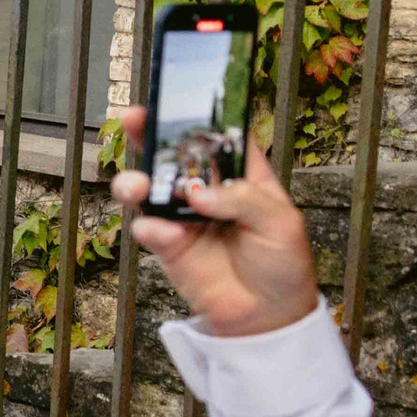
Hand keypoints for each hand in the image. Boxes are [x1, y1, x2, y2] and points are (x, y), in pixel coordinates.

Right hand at [108, 106, 318, 338]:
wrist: (267, 317)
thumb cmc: (283, 264)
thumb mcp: (281, 223)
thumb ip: (242, 200)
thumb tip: (199, 195)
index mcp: (242, 175)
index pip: (219, 135)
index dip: (200, 116)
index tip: (179, 99)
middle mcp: (208, 189)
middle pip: (173, 153)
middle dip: (149, 134)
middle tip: (134, 120)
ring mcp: (184, 216)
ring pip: (150, 188)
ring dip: (136, 181)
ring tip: (136, 186)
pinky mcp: (168, 245)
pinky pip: (148, 229)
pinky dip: (150, 228)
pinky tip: (163, 232)